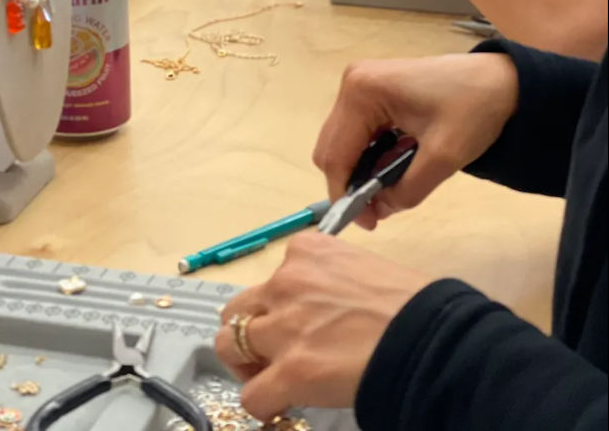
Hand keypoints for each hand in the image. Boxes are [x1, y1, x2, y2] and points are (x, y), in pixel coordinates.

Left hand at [215, 232, 430, 416]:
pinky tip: (282, 406)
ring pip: (229, 346)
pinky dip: (263, 405)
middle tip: (272, 354)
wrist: (431, 338)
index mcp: (305, 252)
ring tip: (269, 379)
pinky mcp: (291, 371)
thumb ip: (328, 279)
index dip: (276, 308)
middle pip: (238, 310)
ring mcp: (284, 326)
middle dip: (250, 333)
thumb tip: (322, 307)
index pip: (269, 279)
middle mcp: (286, 282)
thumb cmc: (412, 305)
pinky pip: (252, 396)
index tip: (295, 325)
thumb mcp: (361, 268)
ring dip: (246, 366)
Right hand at [314, 53, 518, 230]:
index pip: (336, 154)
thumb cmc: (473, 110)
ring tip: (390, 189)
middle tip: (379, 211)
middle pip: (332, 148)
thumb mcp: (443, 158)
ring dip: (360, 170)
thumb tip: (377, 211)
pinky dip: (369, 154)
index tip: (367, 224)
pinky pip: (356, 131)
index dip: (345, 194)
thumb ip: (406, 190)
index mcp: (362, 92)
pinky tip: (393, 164)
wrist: (500, 80)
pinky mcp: (370, 90)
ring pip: (342, 142)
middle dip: (351, 183)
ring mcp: (359, 84)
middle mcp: (351, 83)